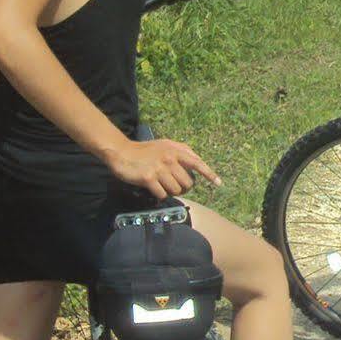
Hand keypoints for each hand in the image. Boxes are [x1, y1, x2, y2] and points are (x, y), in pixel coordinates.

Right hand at [106, 137, 221, 198]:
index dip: (209, 174)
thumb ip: (183, 150)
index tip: (219, 183)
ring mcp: (159, 169)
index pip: (197, 163)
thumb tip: (198, 161)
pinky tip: (154, 189)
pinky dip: (160, 195)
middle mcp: (169, 159)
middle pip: (187, 183)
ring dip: (171, 192)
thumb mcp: (166, 145)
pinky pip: (162, 194)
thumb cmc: (146, 150)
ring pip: (176, 190)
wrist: (122, 152)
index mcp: (176, 151)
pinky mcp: (149, 178)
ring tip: (163, 186)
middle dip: (183, 188)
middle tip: (173, 185)